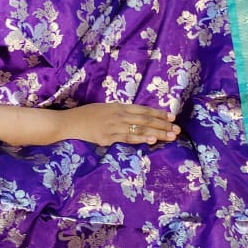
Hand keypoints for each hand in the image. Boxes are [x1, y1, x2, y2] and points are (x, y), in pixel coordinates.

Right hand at [57, 103, 179, 146]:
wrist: (70, 122)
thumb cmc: (88, 115)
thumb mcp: (106, 109)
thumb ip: (121, 112)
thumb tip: (137, 118)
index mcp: (119, 107)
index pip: (144, 110)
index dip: (159, 114)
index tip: (172, 117)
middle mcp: (119, 115)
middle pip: (145, 120)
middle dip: (163, 125)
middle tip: (177, 129)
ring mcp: (114, 126)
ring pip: (140, 129)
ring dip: (157, 133)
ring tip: (171, 136)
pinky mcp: (108, 138)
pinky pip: (127, 138)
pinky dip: (141, 139)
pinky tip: (152, 140)